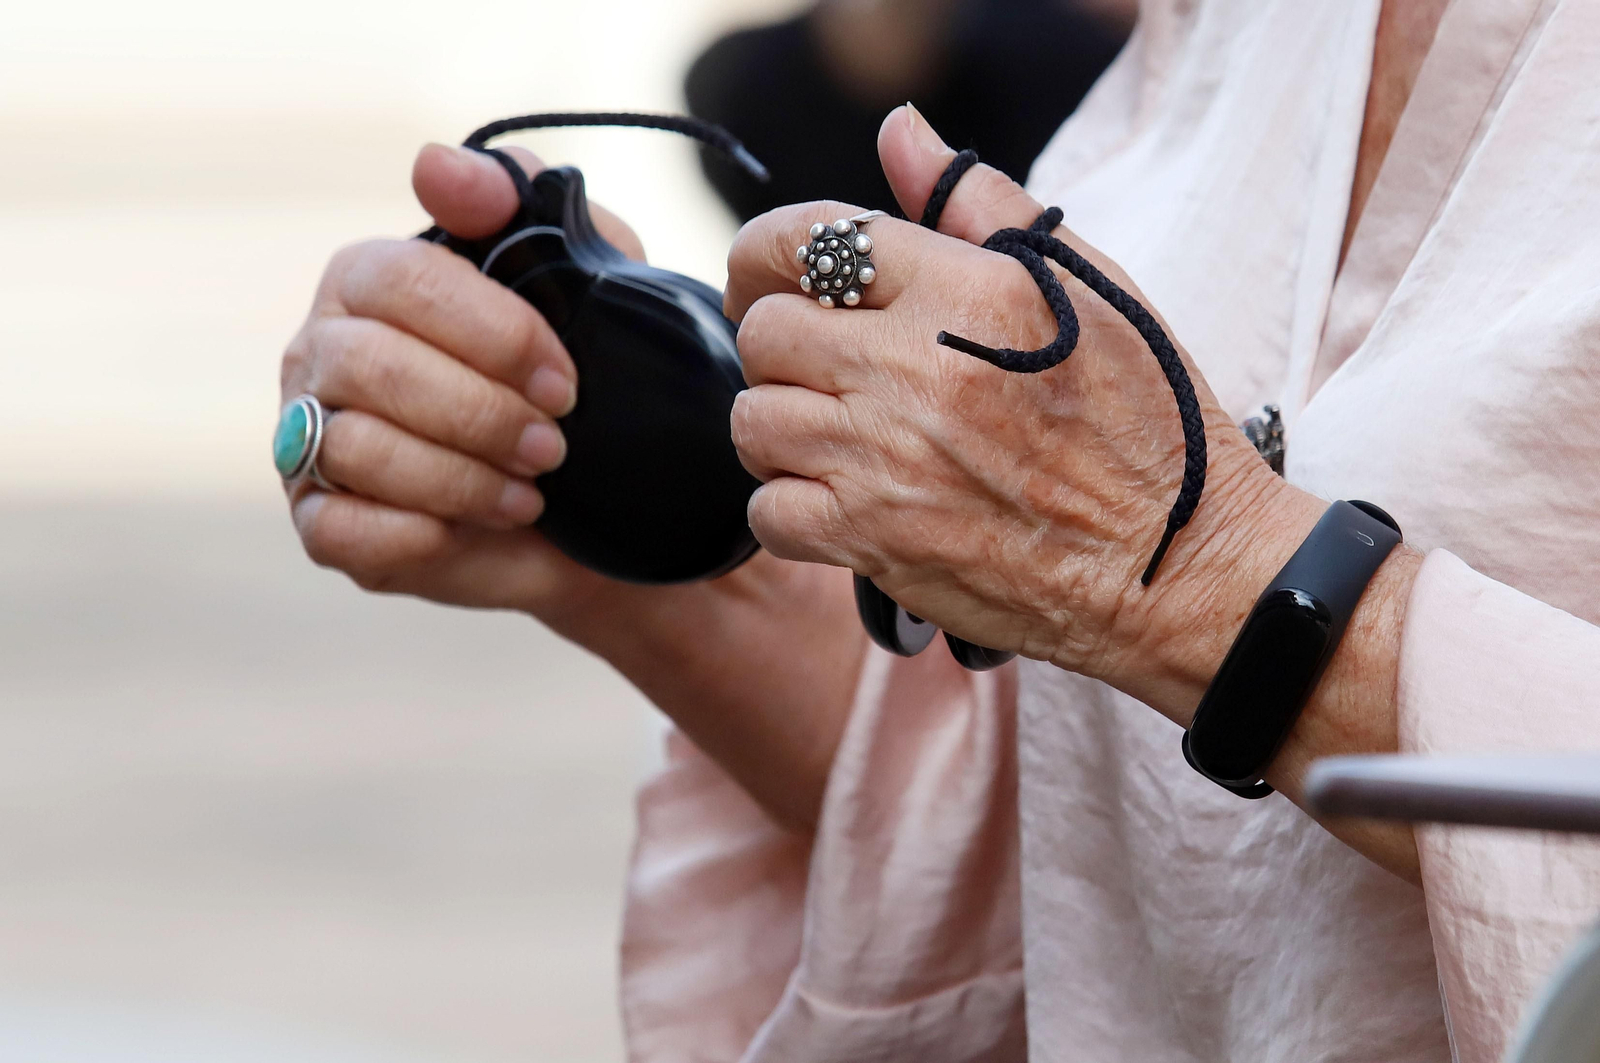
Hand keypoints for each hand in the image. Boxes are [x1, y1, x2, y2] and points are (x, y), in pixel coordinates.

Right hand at [279, 144, 861, 829]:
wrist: (660, 534)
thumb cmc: (648, 413)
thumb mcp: (626, 313)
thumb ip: (555, 228)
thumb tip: (448, 157)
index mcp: (407, 287)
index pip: (387, 264)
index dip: (471, 313)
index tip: (565, 364)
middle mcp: (348, 358)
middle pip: (345, 349)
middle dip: (467, 393)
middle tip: (562, 434)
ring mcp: (334, 446)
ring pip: (336, 437)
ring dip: (453, 459)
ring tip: (544, 478)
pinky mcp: (346, 530)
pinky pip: (336, 525)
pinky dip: (421, 526)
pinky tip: (502, 526)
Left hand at [732, 106, 1426, 880]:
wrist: (1175, 563)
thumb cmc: (1146, 422)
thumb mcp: (1088, 286)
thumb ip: (981, 205)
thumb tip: (901, 134)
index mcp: (967, 292)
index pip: (810, 239)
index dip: (770, 255)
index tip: (773, 277)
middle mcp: (914, 370)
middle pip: (765, 332)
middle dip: (781, 344)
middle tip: (816, 365)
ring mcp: (886, 460)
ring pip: (753, 422)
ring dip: (782, 427)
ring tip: (835, 437)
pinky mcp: (874, 542)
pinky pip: (768, 512)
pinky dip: (792, 511)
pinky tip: (844, 503)